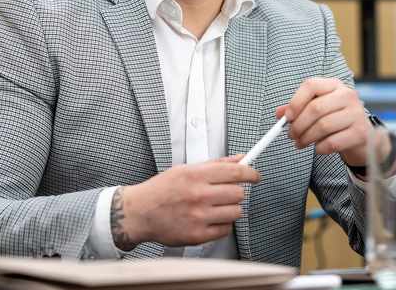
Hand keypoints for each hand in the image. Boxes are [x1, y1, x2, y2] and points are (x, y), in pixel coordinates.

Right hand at [112, 155, 259, 249]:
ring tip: (217, 207)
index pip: (235, 172)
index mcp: (196, 176)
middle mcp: (199, 195)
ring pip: (235, 212)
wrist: (140, 213)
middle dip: (237, 192)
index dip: (251, 173)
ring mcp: (199, 216)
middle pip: (238, 193)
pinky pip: (226, 229)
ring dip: (231, 209)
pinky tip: (211, 219)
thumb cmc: (161, 190)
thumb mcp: (185, 169)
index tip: (255, 176)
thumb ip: (215, 164)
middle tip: (227, 192)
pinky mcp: (198, 235)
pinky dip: (222, 224)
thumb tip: (239, 159)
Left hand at [275, 77, 370, 167]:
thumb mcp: (319, 109)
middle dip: (298, 125)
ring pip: (323, 126)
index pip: (311, 85)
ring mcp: (356, 114)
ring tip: (300, 143)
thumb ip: (299, 108)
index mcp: (334, 85)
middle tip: (291, 136)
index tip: (287, 117)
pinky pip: (333, 142)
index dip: (296, 102)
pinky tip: (318, 148)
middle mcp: (347, 95)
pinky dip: (320, 148)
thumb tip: (279, 113)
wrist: (364, 136)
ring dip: (306, 138)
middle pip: (316, 108)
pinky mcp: (360, 133)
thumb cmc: (337, 120)